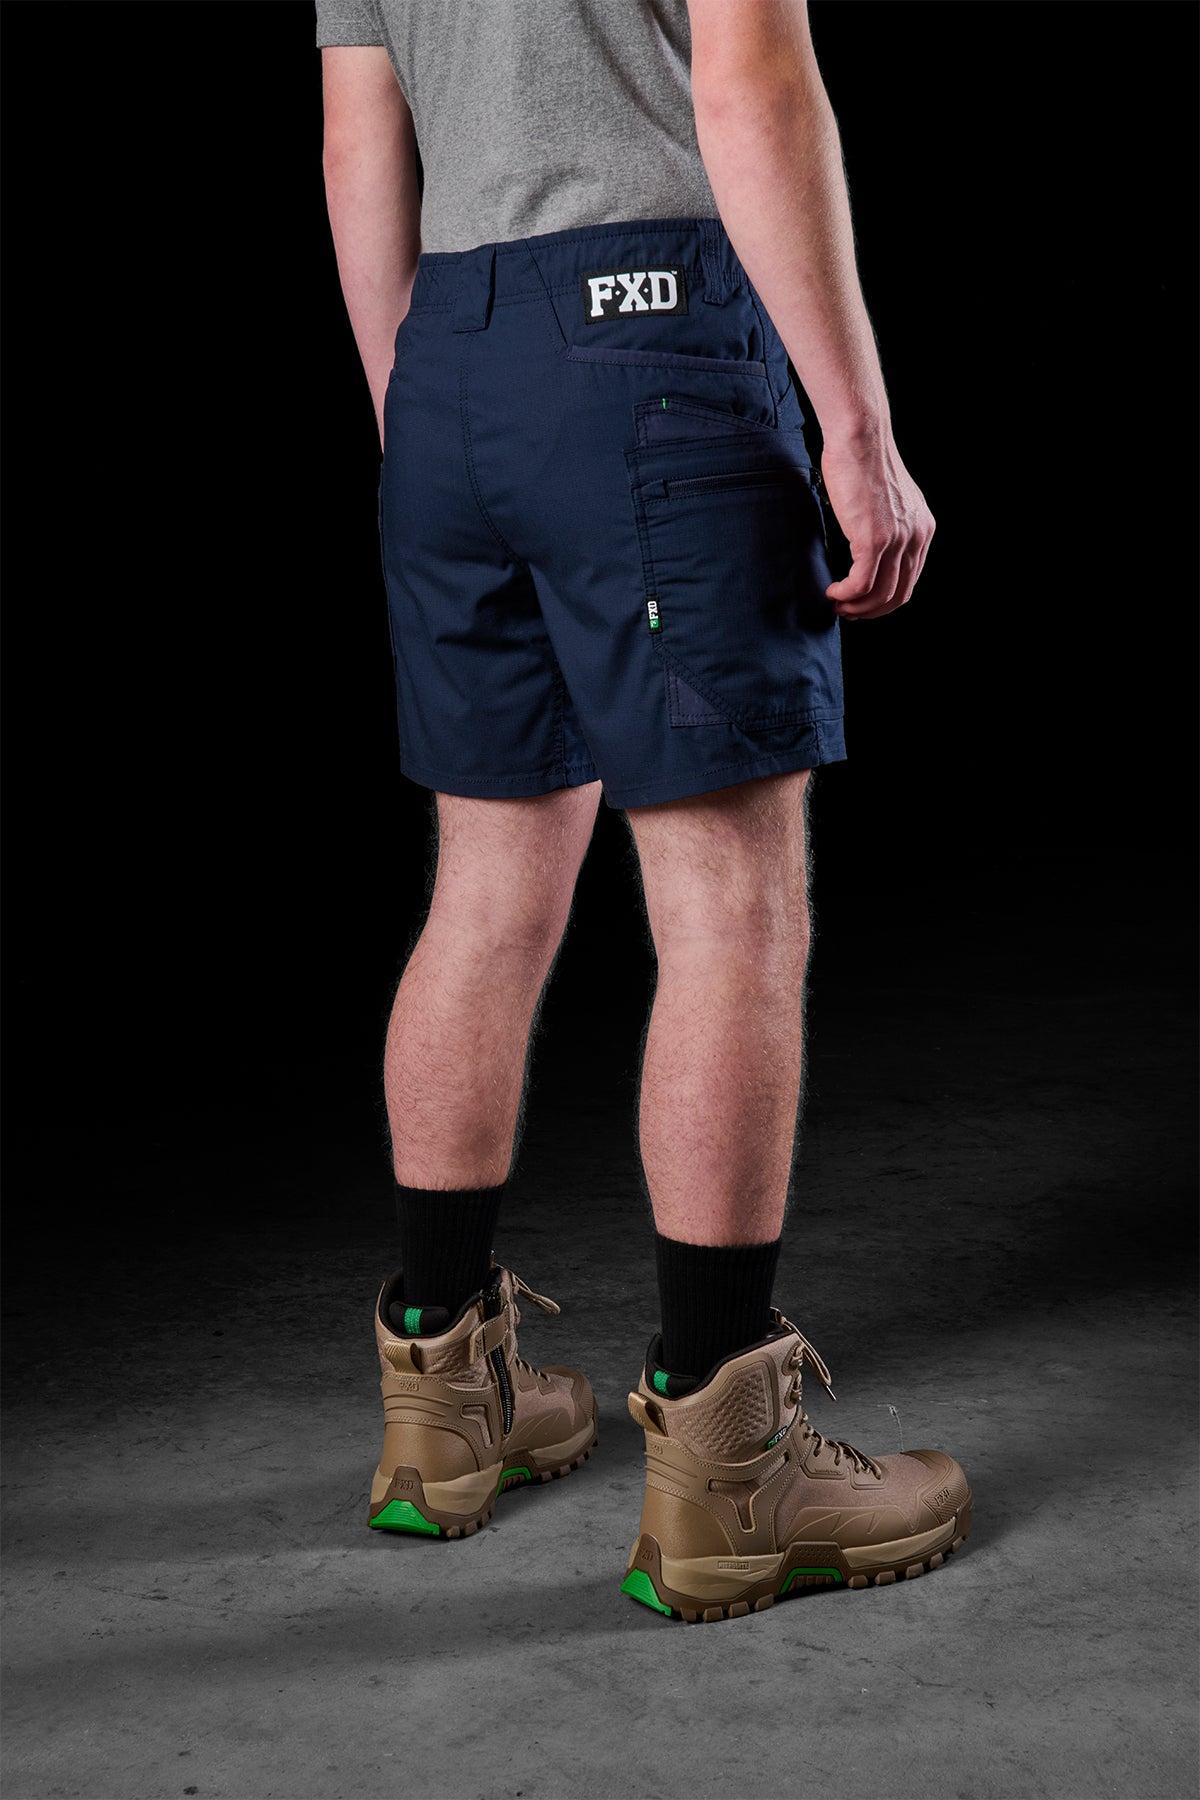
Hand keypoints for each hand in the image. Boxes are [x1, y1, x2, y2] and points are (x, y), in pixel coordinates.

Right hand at [819, 433, 934, 619]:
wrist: (860, 436)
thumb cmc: (863, 460)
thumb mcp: (886, 499)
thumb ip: (886, 524)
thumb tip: (866, 546)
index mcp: (922, 528)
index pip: (909, 580)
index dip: (885, 599)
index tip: (862, 601)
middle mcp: (916, 536)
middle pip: (899, 594)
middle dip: (872, 611)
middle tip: (848, 611)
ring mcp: (897, 539)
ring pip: (881, 594)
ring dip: (857, 608)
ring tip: (838, 605)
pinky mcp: (874, 539)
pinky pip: (861, 583)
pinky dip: (846, 595)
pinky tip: (833, 593)